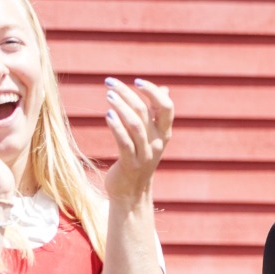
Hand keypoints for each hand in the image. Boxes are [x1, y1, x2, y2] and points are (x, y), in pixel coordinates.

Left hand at [102, 77, 175, 204]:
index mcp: (164, 133)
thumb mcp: (152, 136)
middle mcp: (157, 142)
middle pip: (146, 111)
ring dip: (120, 107)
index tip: (137, 81)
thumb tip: (164, 90)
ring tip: (108, 95)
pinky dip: (116, 127)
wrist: (131, 192)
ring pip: (135, 125)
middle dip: (128, 93)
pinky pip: (124, 142)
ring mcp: (144, 154)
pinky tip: (108, 114)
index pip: (166, 107)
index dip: (153, 91)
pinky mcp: (130, 164)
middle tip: (110, 82)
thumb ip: (157, 114)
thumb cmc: (138, 159)